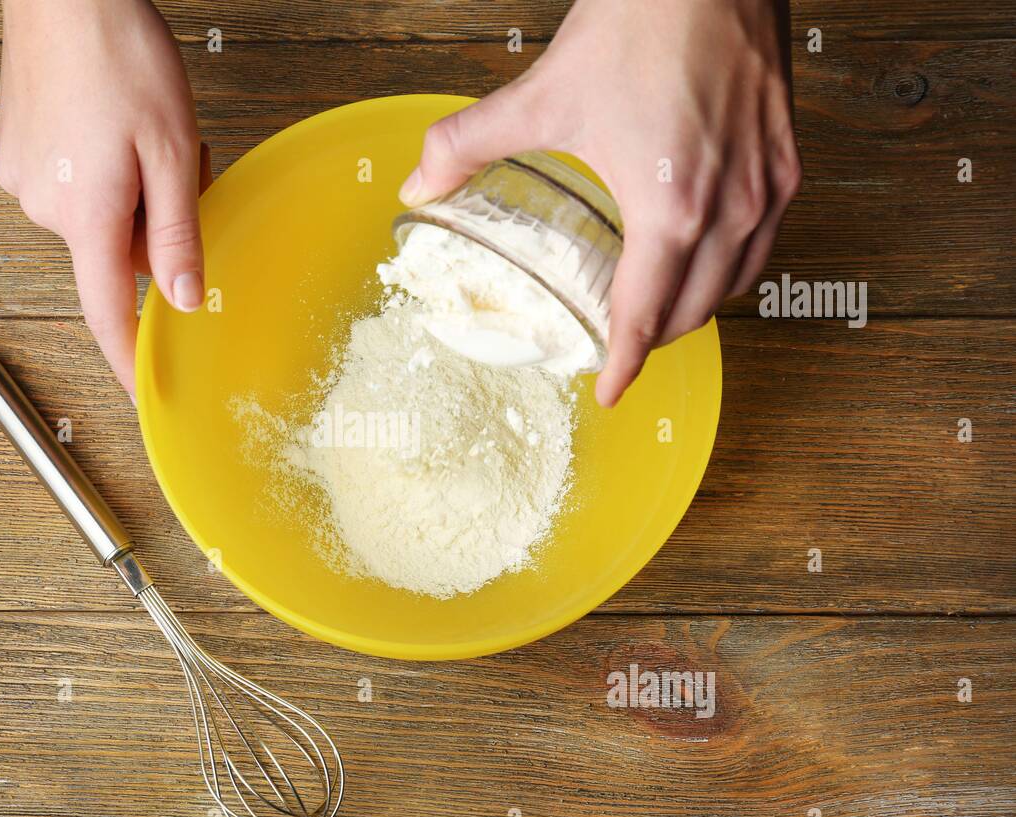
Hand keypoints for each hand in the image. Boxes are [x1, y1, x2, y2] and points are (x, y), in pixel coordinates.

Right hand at [0, 0, 209, 395]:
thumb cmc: (119, 55)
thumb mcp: (173, 151)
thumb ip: (178, 234)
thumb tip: (184, 300)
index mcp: (87, 217)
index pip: (107, 315)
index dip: (128, 361)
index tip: (143, 395)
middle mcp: (45, 208)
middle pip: (116, 256)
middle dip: (156, 227)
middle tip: (183, 167)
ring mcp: (23, 180)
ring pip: (99, 219)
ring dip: (132, 194)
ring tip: (144, 133)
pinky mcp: (15, 155)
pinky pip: (74, 188)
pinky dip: (103, 172)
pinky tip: (113, 125)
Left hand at [400, 0, 801, 406]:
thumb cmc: (644, 22)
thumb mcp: (542, 94)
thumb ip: (469, 145)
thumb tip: (418, 183)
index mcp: (671, 209)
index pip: (645, 316)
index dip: (623, 363)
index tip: (607, 391)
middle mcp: (731, 209)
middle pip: (696, 310)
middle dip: (655, 338)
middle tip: (620, 347)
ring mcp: (767, 184)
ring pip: (738, 281)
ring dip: (698, 307)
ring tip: (659, 310)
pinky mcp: (787, 157)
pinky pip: (764, 239)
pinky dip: (733, 265)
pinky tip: (704, 252)